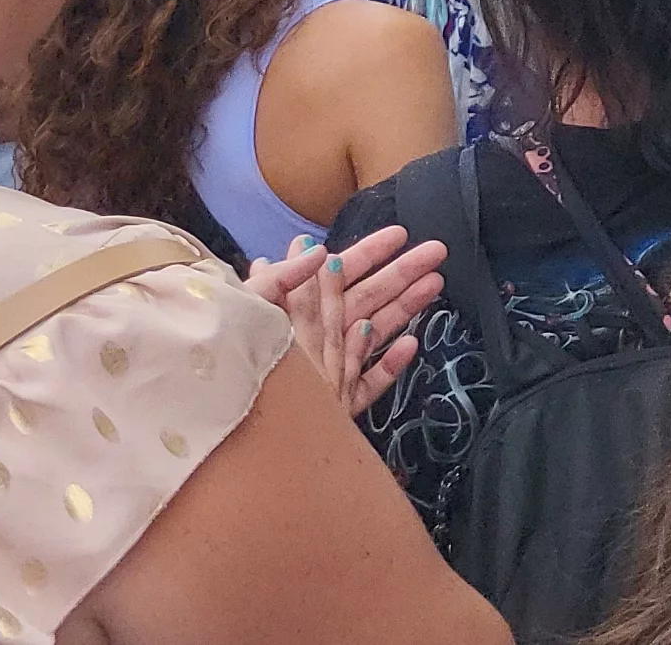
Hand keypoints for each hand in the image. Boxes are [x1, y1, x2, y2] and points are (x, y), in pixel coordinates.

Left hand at [248, 229, 446, 414]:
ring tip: (435, 283)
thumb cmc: (233, 370)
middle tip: (436, 250)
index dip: (369, 253)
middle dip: (400, 273)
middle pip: (365, 299)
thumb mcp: (250, 312)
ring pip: (374, 334)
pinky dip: (389, 365)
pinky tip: (411, 345)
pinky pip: (368, 384)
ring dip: (404, 308)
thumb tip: (312, 249)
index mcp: (296, 313)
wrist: (233, 435)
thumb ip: (279, 282)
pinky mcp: (337, 408)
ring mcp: (330, 373)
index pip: (338, 275)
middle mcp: (316, 339)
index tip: (399, 234)